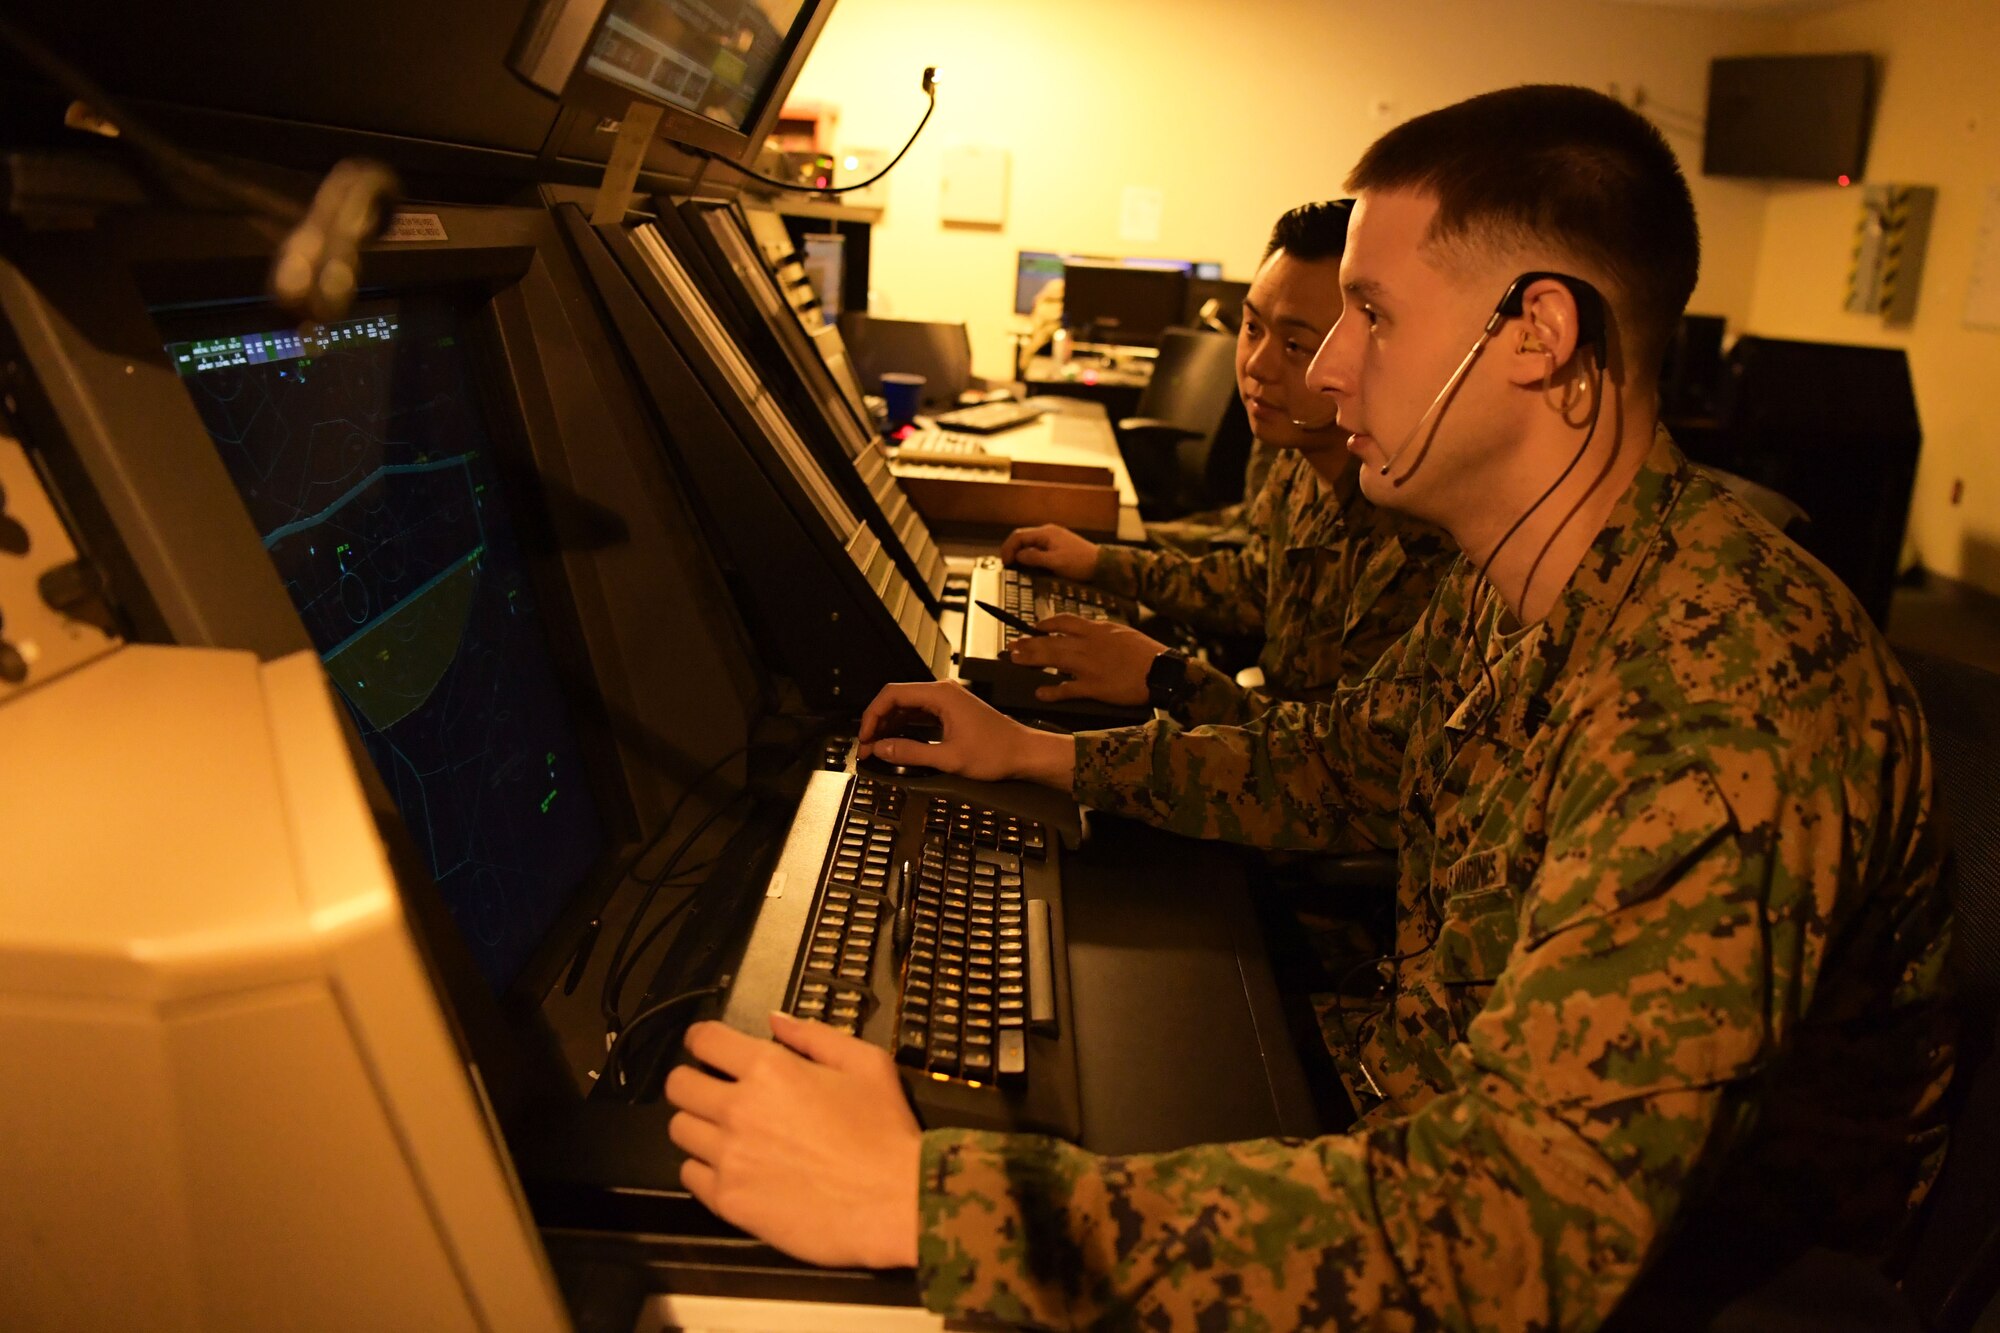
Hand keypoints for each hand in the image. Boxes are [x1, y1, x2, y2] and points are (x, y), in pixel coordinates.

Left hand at [666, 1013, 921, 1269]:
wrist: (895, 1202)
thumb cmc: (886, 1131)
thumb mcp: (865, 1063)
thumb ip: (814, 1035)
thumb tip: (774, 1021)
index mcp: (769, 1068)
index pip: (704, 1040)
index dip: (702, 1040)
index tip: (707, 1048)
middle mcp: (737, 1108)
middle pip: (678, 1085)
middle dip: (693, 1081)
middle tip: (714, 1091)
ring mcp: (728, 1157)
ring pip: (678, 1130)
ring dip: (698, 1125)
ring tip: (725, 1133)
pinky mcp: (728, 1200)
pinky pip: (690, 1175)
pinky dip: (705, 1168)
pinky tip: (733, 1168)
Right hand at [857, 680, 1074, 788]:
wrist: (1025, 753)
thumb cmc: (996, 753)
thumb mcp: (949, 758)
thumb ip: (911, 752)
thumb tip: (880, 750)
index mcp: (940, 695)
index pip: (892, 694)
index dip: (872, 716)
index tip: (864, 738)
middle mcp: (942, 692)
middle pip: (897, 698)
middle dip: (877, 722)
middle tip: (867, 747)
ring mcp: (947, 701)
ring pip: (907, 706)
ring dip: (889, 725)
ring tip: (878, 748)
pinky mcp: (952, 712)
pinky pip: (920, 714)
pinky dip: (905, 727)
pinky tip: (897, 742)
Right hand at [999, 524, 1099, 581]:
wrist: (1101, 565)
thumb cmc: (1080, 563)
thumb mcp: (1055, 562)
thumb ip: (1034, 558)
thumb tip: (1018, 556)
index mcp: (1046, 533)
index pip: (1019, 536)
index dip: (1008, 548)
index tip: (1005, 563)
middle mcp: (1048, 532)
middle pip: (1023, 538)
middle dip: (1013, 551)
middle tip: (1009, 566)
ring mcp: (1054, 538)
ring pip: (1030, 543)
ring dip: (1022, 554)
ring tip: (1018, 568)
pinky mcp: (1058, 546)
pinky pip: (1039, 548)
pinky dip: (1032, 556)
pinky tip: (1032, 566)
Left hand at [1007, 615, 1166, 706]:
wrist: (1162, 671)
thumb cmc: (1148, 652)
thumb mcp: (1123, 633)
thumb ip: (1103, 633)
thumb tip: (1089, 631)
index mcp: (1097, 630)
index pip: (1064, 622)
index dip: (1046, 624)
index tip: (1035, 628)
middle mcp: (1088, 645)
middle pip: (1051, 641)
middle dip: (1029, 643)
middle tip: (1012, 647)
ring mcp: (1089, 666)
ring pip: (1053, 659)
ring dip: (1032, 659)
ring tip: (1015, 660)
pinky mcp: (1094, 687)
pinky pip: (1067, 689)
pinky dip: (1052, 691)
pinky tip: (1040, 693)